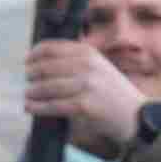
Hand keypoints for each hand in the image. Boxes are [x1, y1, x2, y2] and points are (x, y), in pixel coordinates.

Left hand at [25, 38, 148, 157]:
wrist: (133, 114)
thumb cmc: (109, 91)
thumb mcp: (97, 66)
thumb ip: (74, 61)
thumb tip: (40, 60)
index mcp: (88, 53)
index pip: (51, 48)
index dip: (35, 54)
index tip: (27, 61)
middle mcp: (87, 66)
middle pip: (45, 68)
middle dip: (32, 75)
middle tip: (27, 80)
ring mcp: (86, 85)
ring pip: (46, 87)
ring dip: (32, 92)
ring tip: (27, 95)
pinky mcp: (83, 105)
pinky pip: (52, 105)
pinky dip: (37, 107)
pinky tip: (29, 107)